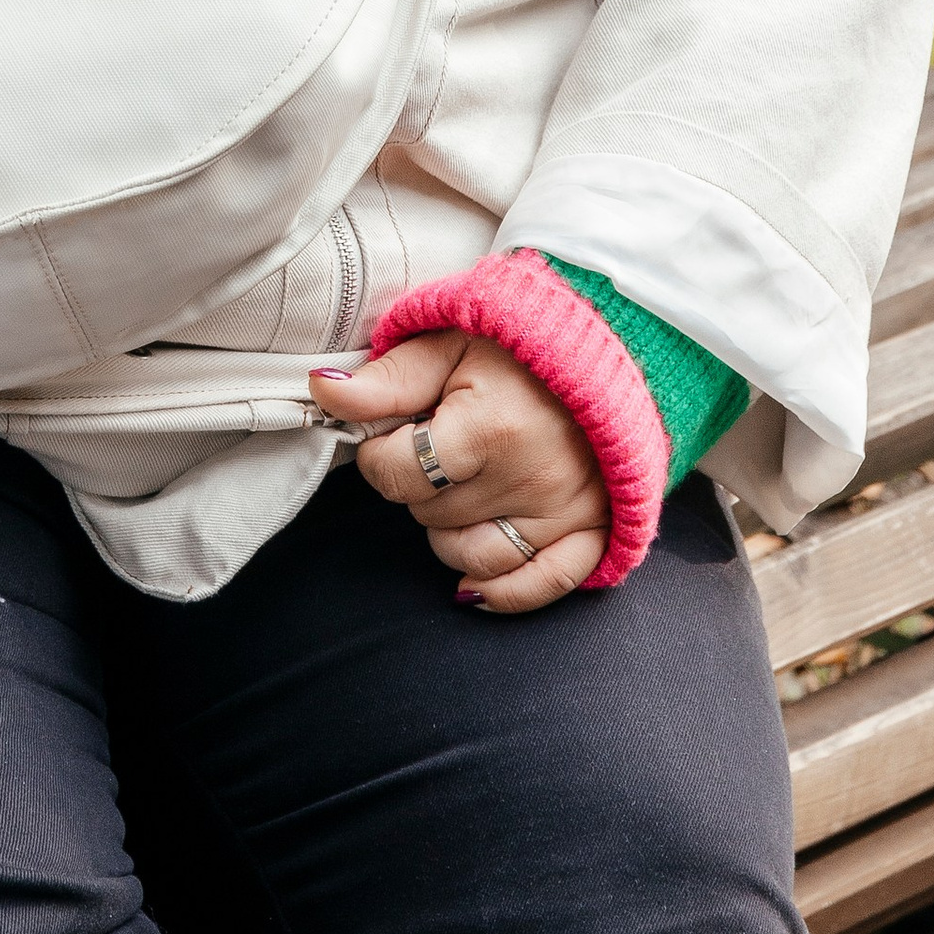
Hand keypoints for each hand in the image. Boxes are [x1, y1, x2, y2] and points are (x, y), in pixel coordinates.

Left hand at [310, 327, 611, 611]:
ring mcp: (566, 511)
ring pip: (471, 558)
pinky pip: (541, 586)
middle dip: (416, 483)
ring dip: (447, 530)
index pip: (398, 473)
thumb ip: (387, 378)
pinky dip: (503, 593)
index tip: (390, 434)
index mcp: (491, 427)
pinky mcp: (595, 528)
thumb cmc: (521, 341)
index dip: (379, 454)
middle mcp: (531, 479)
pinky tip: (473, 583)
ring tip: (456, 487)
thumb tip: (320, 390)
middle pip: (430, 514)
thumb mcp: (449, 343)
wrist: (613, 340)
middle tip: (435, 446)